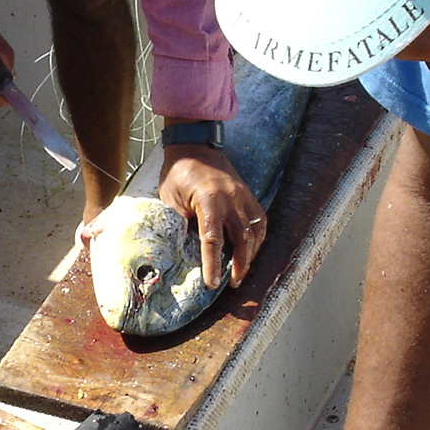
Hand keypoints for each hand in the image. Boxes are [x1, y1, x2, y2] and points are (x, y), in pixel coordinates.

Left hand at [159, 138, 265, 288]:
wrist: (194, 146)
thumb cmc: (178, 173)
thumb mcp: (170, 199)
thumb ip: (179, 224)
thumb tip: (182, 253)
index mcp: (209, 200)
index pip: (213, 239)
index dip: (213, 264)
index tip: (212, 283)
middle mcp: (231, 199)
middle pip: (242, 239)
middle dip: (239, 265)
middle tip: (232, 283)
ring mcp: (243, 196)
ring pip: (255, 232)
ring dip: (250, 255)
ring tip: (241, 272)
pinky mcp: (249, 195)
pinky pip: (259, 222)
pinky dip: (257, 240)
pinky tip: (250, 251)